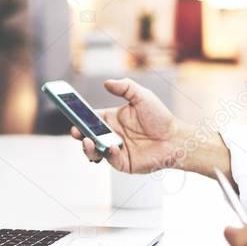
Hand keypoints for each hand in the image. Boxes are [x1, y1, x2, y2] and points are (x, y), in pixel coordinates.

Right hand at [70, 79, 193, 173]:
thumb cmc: (160, 117)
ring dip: (88, 147)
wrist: (176, 138)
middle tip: (76, 131)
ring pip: (94, 151)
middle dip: (79, 134)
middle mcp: (111, 134)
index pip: (90, 118)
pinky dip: (108, 153)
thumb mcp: (142, 96)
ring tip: (87, 141)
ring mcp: (116, 150)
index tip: (70, 111)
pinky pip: (110, 159)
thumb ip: (125, 87)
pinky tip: (111, 146)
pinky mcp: (123, 163)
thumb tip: (106, 82)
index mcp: (112, 119)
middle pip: (88, 135)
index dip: (79, 116)